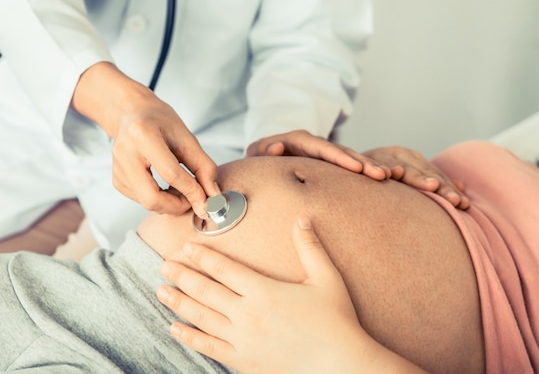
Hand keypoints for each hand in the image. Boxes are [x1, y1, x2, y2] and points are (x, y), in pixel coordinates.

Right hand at [72, 62, 219, 215]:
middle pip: (152, 198)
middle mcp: (125, 153)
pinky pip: (141, 200)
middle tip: (194, 200)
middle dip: (177, 206)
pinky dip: (160, 200)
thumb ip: (204, 167)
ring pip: (147, 202)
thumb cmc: (160, 122)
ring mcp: (117, 169)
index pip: (171, 174)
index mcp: (143, 135)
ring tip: (183, 189)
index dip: (192, 191)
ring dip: (170, 204)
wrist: (131, 113)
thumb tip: (213, 196)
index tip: (207, 201)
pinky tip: (168, 187)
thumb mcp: (187, 138)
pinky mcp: (116, 180)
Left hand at [157, 219, 417, 373]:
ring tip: (161, 291)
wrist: (338, 364)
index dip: (203, 256)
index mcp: (265, 291)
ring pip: (201, 317)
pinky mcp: (243, 360)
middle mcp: (248, 314)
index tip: (186, 248)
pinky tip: (175, 328)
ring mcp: (242, 339)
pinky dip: (189, 337)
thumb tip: (302, 219)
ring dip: (179, 302)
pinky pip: (208, 347)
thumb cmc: (336, 321)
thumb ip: (311, 247)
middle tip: (165, 265)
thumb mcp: (327, 279)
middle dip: (182, 275)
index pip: (225, 268)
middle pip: (206, 290)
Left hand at [247, 130, 390, 180]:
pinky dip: (368, 171)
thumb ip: (263, 151)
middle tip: (381, 174)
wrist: (264, 158)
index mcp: (299, 140)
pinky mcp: (333, 163)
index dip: (339, 157)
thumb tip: (277, 148)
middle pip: (342, 152)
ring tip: (388, 176)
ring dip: (370, 167)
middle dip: (362, 163)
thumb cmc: (259, 159)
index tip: (356, 168)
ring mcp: (326, 153)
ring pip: (352, 158)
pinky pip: (353, 166)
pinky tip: (388, 177)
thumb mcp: (256, 154)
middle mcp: (316, 144)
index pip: (321, 148)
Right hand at [363, 146, 469, 208]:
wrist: (347, 163)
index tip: (464, 205)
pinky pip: (376, 166)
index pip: (436, 175)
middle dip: (441, 187)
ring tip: (432, 186)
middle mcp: (401, 154)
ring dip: (417, 177)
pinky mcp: (365, 158)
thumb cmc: (380, 175)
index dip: (450, 189)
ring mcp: (383, 155)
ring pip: (403, 168)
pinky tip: (389, 175)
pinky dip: (382, 168)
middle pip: (424, 173)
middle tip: (455, 200)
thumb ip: (430, 179)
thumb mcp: (407, 176)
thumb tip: (461, 186)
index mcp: (413, 159)